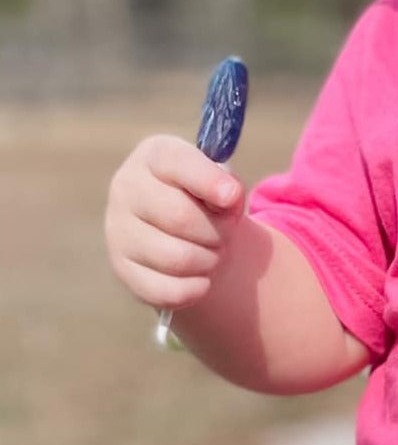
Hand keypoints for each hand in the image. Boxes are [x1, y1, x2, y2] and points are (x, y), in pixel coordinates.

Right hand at [104, 134, 246, 312]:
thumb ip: (227, 183)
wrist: (180, 224)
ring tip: (214, 252)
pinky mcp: (121, 268)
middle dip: (218, 231)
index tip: (233, 196)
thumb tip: (228, 197)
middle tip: (227, 233)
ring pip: (176, 258)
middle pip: (180, 217)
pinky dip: (194, 289)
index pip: (177, 163)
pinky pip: (165, 289)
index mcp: (153, 155)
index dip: (209, 181)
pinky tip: (203, 280)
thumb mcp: (219, 178)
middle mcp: (126, 188)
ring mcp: (117, 230)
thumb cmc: (203, 193)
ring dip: (209, 260)